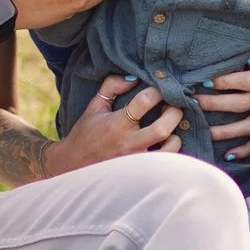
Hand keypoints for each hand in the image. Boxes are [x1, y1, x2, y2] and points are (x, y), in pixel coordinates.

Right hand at [47, 75, 182, 171]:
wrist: (74, 166)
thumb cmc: (86, 134)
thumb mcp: (95, 106)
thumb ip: (111, 87)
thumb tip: (133, 78)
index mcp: (117, 123)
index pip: (145, 101)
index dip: (158, 90)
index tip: (160, 87)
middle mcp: (129, 143)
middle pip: (164, 126)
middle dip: (175, 112)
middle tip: (173, 106)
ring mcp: (137, 160)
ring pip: (170, 148)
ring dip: (175, 135)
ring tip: (170, 128)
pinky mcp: (142, 172)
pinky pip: (166, 162)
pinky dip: (171, 151)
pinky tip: (166, 143)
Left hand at [195, 39, 249, 159]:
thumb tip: (246, 61)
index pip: (248, 82)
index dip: (225, 83)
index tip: (205, 81)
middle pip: (244, 104)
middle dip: (216, 105)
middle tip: (194, 103)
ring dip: (228, 131)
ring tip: (206, 132)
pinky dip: (248, 148)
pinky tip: (230, 154)